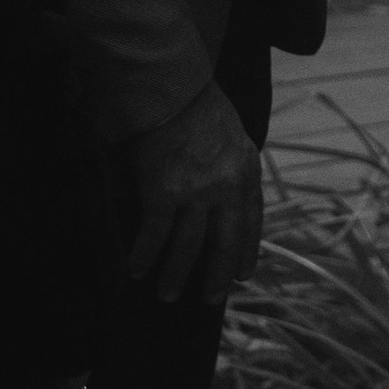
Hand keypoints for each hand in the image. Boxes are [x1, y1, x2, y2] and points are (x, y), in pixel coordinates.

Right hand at [125, 80, 263, 304]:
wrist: (172, 89)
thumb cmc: (198, 104)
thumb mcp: (233, 134)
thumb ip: (232, 165)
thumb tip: (225, 192)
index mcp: (246, 171)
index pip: (252, 221)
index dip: (247, 250)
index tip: (244, 273)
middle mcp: (226, 188)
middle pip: (225, 242)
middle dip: (218, 275)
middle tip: (211, 299)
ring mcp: (196, 194)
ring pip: (188, 247)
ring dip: (176, 275)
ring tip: (168, 296)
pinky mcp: (164, 194)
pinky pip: (154, 235)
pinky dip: (144, 255)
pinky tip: (137, 271)